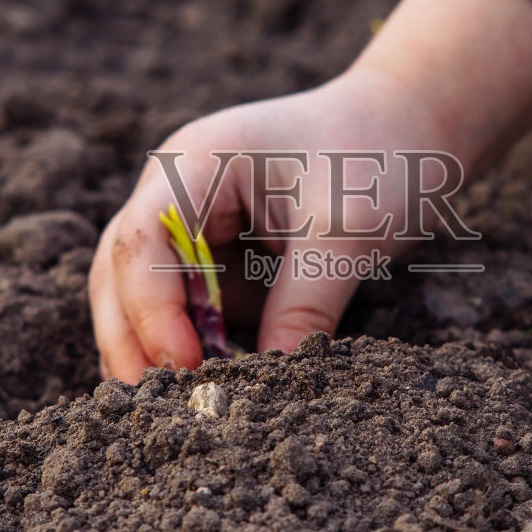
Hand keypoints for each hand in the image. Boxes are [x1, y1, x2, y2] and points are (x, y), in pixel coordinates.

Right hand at [89, 0, 531, 382]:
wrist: (409, 125)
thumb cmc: (380, 157)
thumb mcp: (349, 232)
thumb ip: (306, 303)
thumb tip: (271, 383)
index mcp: (197, 161)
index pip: (144, 238)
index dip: (153, 307)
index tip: (183, 365)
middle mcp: (177, 187)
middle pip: (121, 267)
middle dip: (130, 335)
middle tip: (149, 404)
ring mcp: (191, 218)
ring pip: (141, 289)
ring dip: (150, 344)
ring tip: (168, 406)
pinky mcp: (216, 250)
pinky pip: (188, 303)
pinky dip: (191, 342)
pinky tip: (205, 384)